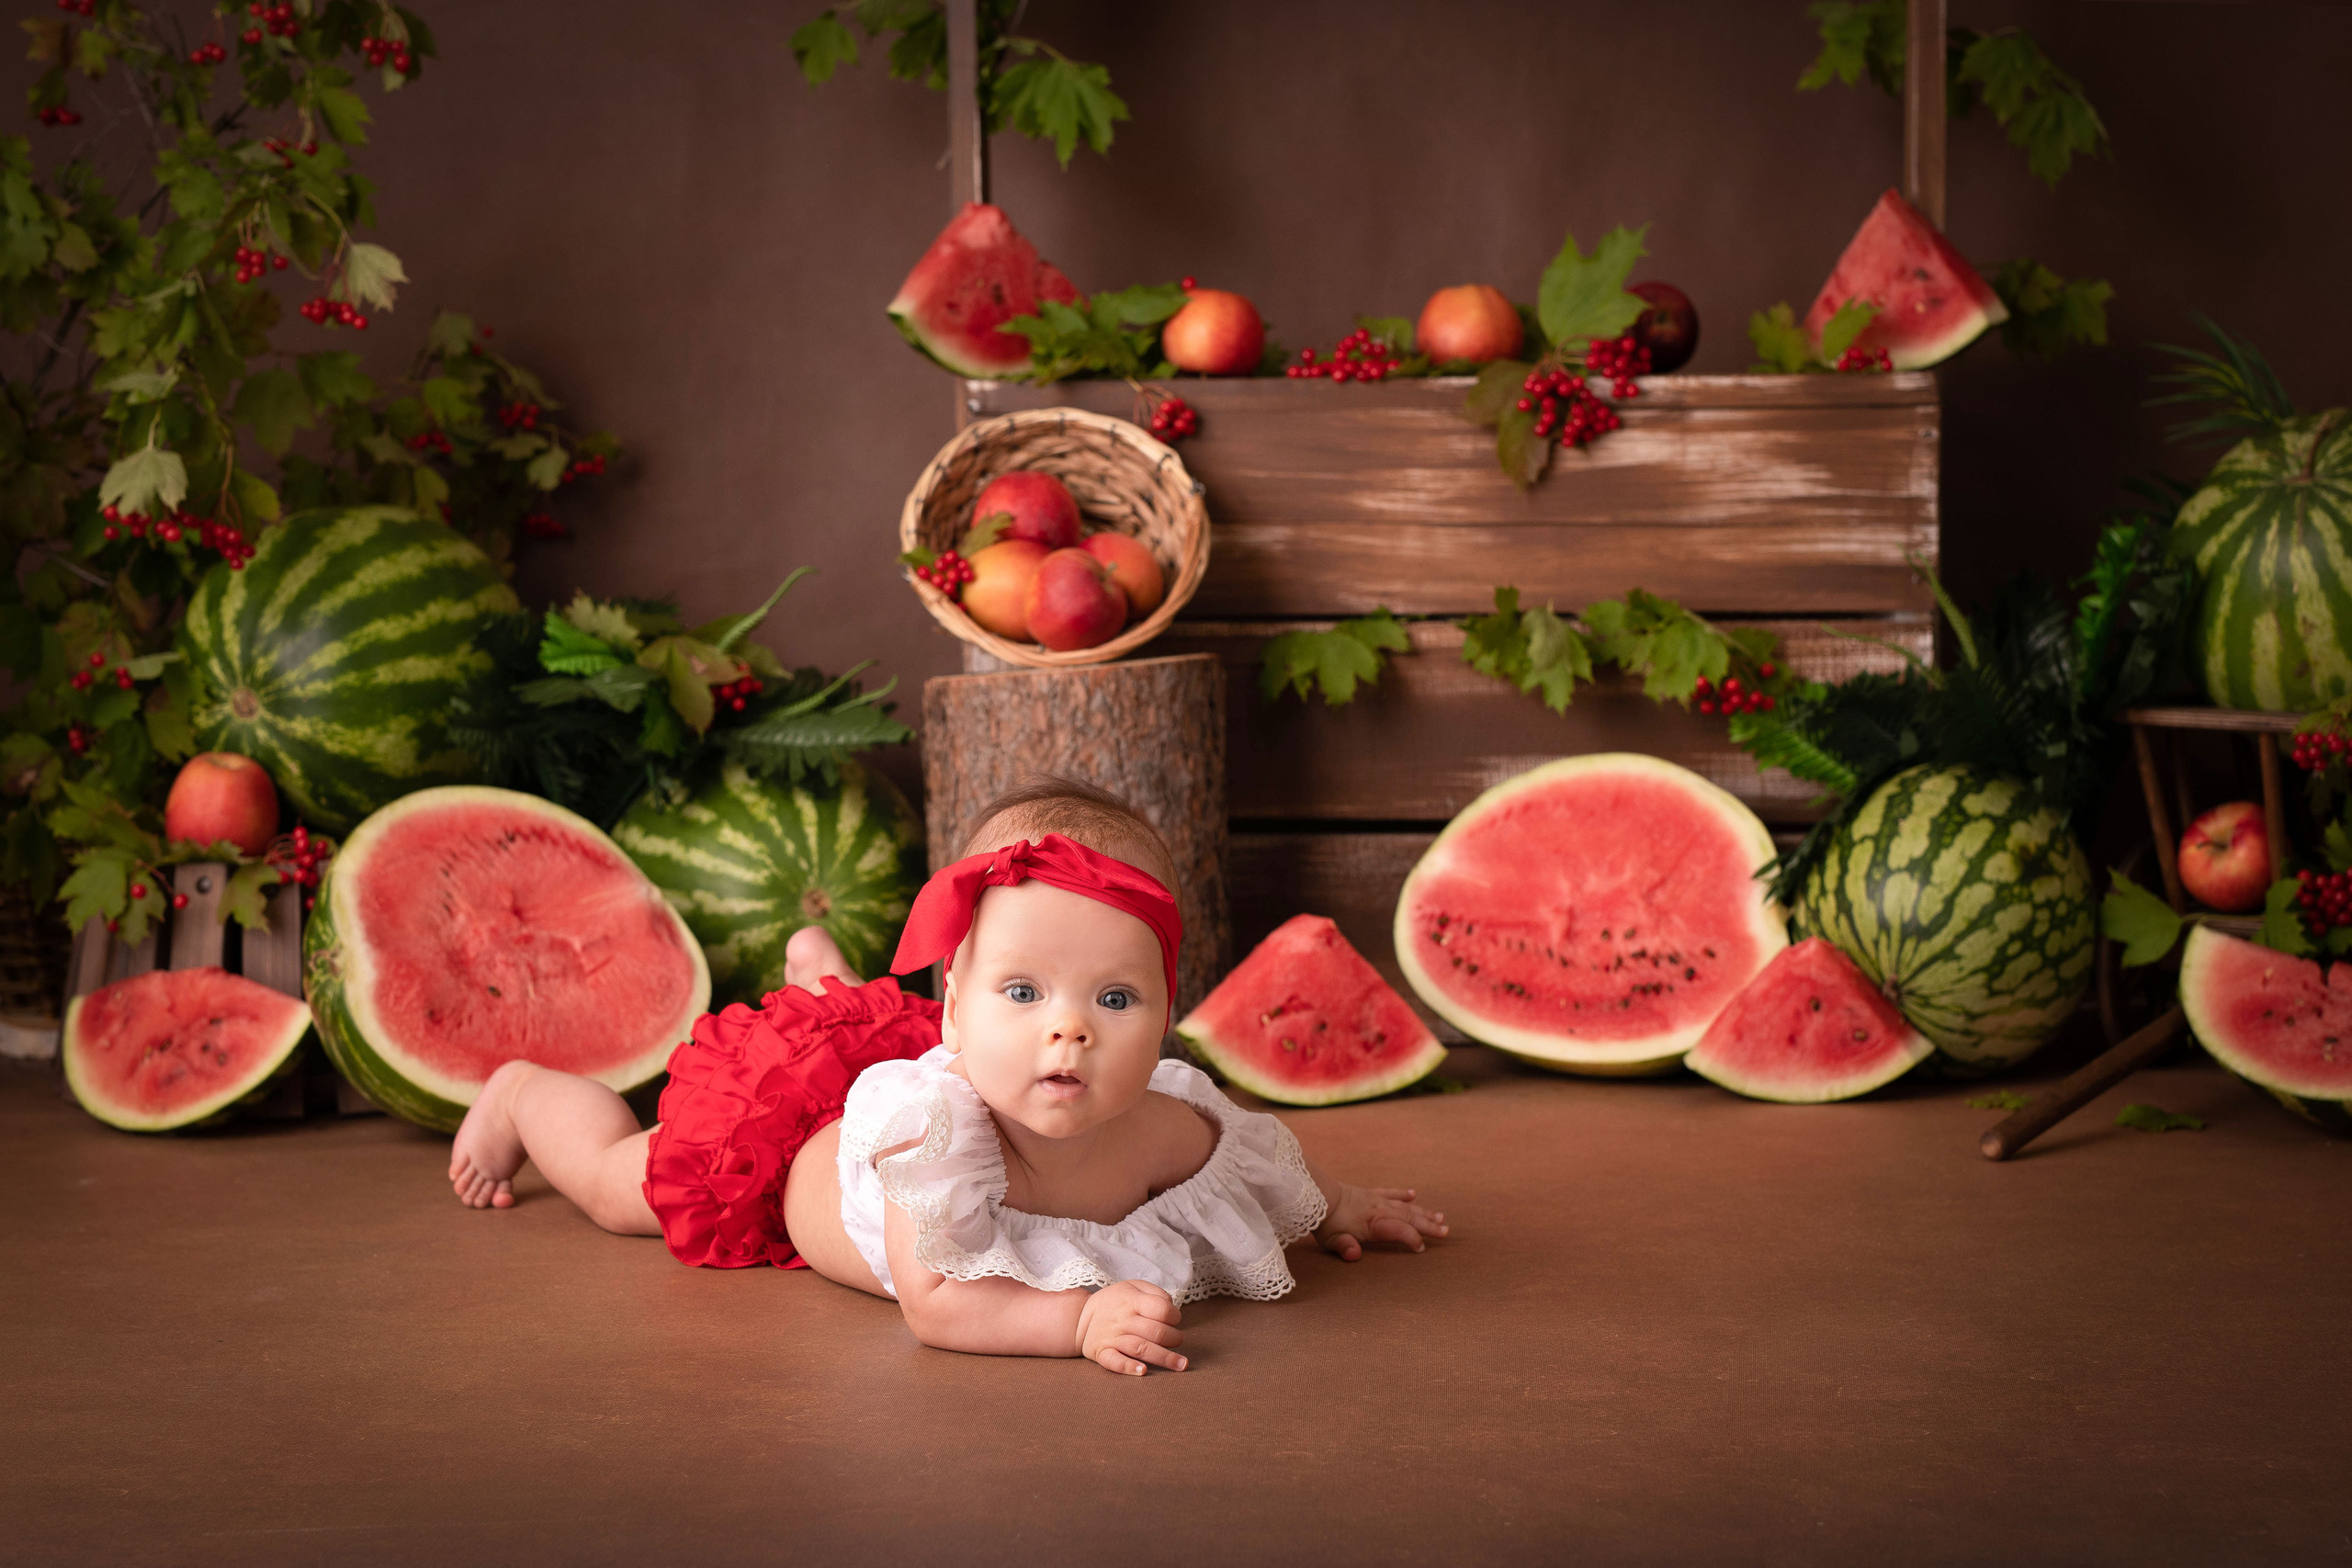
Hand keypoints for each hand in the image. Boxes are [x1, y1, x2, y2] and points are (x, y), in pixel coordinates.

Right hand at [1075, 1279, 1185, 1374]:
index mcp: (1132, 1301)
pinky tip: (1143, 1371)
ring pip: (1141, 1348)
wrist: (1081, 1316)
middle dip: (1174, 1338)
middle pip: (1155, 1332)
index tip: (1174, 1320)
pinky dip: (1128, 1367)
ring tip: (1180, 1365)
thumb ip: (1156, 1293)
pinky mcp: (1102, 1353)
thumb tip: (1171, 1308)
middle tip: (1178, 1340)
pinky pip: (1114, 1361)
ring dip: (1163, 1358)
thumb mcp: (1134, 1286)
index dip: (1174, 1316)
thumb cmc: (1116, 1301)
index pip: (1161, 1309)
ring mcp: (1112, 1337)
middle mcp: (1123, 1320)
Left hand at [1316, 1184, 1446, 1260]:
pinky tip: (1413, 1193)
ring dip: (1423, 1211)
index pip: (1400, 1231)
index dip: (1412, 1239)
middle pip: (1410, 1218)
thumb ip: (1345, 1248)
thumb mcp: (1332, 1239)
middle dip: (1429, 1225)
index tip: (1421, 1249)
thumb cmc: (1325, 1220)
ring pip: (1405, 1206)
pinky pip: (1390, 1193)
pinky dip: (1402, 1194)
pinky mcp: (1370, 1194)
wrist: (1317, 1194)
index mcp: (1374, 1223)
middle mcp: (1380, 1210)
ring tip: (1440, 1216)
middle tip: (1446, 1231)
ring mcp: (1376, 1200)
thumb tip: (1354, 1255)